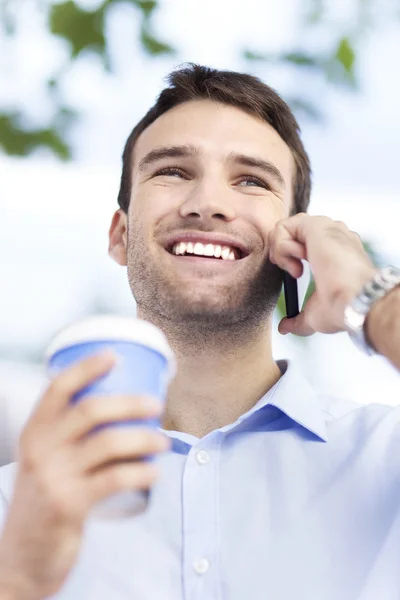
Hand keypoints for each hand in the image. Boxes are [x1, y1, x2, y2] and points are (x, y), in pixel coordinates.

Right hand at [0, 353, 169, 599]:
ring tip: (162, 441)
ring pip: (108, 443)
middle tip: (157, 403)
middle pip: (91, 410)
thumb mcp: (44, 462)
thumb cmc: (44, 499)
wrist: (21, 556)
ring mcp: (53, 476)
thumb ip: (69, 438)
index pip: (58, 387)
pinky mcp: (68, 504)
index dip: (86, 367)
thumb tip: (123, 411)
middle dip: (130, 402)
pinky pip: (114, 478)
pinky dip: (141, 472)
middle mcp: (40, 448)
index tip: (114, 356)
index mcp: (34, 431)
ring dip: (143, 438)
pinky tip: (154, 473)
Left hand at [268, 213, 377, 336]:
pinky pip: (284, 226)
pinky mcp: (316, 226)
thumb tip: (284, 328)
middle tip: (293, 272)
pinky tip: (297, 262)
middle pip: (293, 230)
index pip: (304, 242)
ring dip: (281, 250)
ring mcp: (325, 229)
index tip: (294, 274)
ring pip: (286, 227)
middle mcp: (331, 236)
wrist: (352, 301)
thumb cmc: (341, 308)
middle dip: (282, 251)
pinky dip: (281, 246)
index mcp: (333, 252)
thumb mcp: (314, 316)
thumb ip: (298, 320)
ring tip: (296, 270)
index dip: (289, 255)